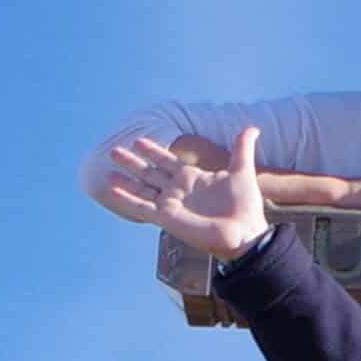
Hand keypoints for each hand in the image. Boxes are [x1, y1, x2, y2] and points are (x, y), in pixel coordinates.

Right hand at [100, 125, 269, 260]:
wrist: (244, 232)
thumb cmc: (244, 206)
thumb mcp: (242, 171)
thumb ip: (242, 149)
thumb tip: (252, 128)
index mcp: (191, 177)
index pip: (167, 161)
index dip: (153, 151)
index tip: (139, 140)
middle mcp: (177, 190)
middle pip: (149, 172)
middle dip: (132, 162)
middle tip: (114, 150)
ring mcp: (170, 204)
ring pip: (141, 187)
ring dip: (125, 178)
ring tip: (108, 169)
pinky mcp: (165, 217)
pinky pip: (141, 206)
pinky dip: (126, 198)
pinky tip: (112, 189)